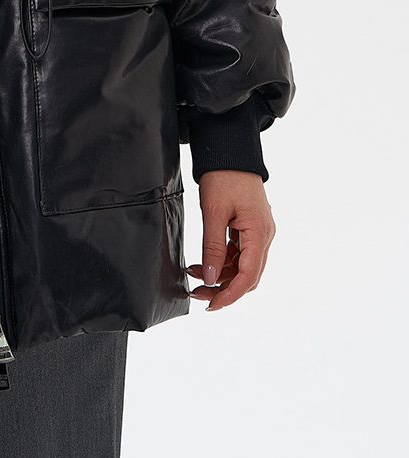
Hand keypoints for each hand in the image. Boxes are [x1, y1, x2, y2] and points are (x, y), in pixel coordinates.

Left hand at [186, 169, 275, 310]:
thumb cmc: (223, 176)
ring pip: (242, 265)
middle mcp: (264, 235)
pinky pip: (239, 252)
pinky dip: (222, 260)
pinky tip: (203, 262)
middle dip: (223, 288)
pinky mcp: (250, 226)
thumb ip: (212, 246)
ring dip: (220, 275)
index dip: (230, 295)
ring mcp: (259, 231)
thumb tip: (210, 278)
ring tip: (194, 276)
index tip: (211, 306)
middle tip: (198, 293)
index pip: (248, 276)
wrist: (230, 151)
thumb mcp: (213, 211)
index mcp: (259, 233)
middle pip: (247, 275)